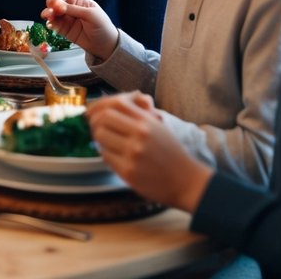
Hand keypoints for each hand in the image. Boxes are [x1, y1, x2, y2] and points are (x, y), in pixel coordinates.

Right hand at [41, 0, 118, 59]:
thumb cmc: (102, 27)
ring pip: (53, 14)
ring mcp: (67, 20)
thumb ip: (73, 9)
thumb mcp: (90, 15)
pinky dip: (50, 24)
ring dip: (48, 14)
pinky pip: (54, 25)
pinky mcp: (64, 30)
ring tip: (47, 17)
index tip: (57, 5)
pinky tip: (50, 25)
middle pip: (56, 3)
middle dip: (51, 6)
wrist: (105, 46)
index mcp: (79, 1)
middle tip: (51, 12)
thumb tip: (58, 5)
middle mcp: (71, 9)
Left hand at [86, 92, 212, 211]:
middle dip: (95, 122)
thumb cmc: (172, 153)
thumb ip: (139, 111)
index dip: (99, 105)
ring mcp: (133, 153)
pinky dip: (106, 153)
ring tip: (107, 142)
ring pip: (100, 136)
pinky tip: (114, 155)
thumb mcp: (159, 125)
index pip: (116, 102)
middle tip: (96, 128)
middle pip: (102, 118)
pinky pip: (105, 156)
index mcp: (147, 120)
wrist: (186, 181)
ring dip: (99, 138)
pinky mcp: (128, 171)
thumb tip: (118, 99)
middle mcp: (140, 134)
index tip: (93, 111)